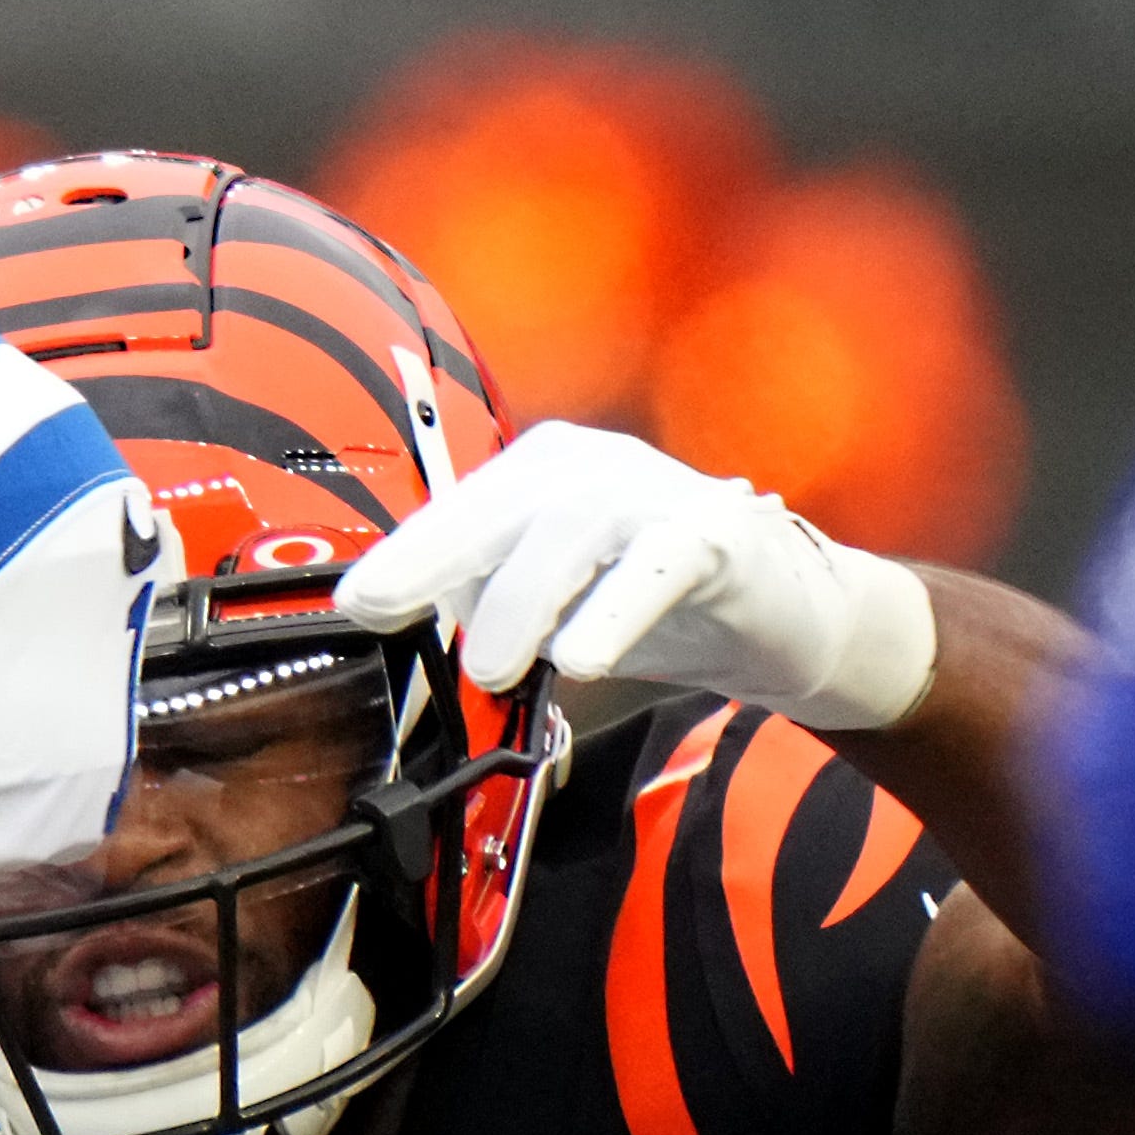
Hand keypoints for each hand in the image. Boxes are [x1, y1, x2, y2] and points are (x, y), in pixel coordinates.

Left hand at [337, 420, 936, 730]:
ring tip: (494, 668)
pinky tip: (582, 659)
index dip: (404, 554)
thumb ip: (491, 608)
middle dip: (429, 556)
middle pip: (498, 503)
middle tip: (380, 610)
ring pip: (569, 531)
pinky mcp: (716, 533)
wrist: (779, 615)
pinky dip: (613, 612)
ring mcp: (655, 491)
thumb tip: (418, 633)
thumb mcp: (555, 607)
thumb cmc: (648, 605)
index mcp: (541, 473)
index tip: (356, 603)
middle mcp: (591, 466)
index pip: (457, 509)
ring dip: (521, 603)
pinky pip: (656, 566)